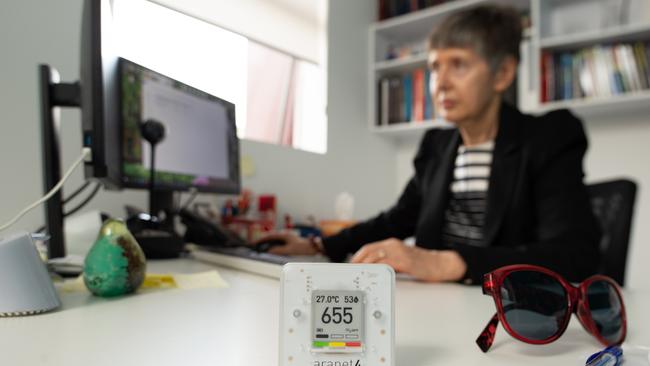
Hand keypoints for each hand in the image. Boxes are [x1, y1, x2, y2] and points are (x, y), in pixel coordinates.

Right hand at [253, 231, 317, 255]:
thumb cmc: (302, 247)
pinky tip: (271, 249)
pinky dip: (273, 245)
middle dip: (263, 240)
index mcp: (284, 235)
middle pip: (271, 237)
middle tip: (255, 245)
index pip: (270, 236)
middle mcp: (285, 235)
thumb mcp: (289, 250)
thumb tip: (268, 251)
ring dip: (268, 243)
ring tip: (261, 247)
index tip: (255, 242)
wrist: (313, 247)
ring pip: (274, 239)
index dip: (261, 239)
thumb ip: (278, 250)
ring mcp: (287, 238)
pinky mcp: (289, 241)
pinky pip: (278, 242)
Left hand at [350, 238, 465, 281]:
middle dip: (357, 260)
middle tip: (350, 271)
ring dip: (364, 265)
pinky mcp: (405, 261)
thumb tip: (372, 271)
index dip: (358, 256)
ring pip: (375, 255)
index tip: (351, 265)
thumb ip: (388, 263)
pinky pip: (387, 263)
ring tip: (358, 273)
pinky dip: (377, 268)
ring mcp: (399, 252)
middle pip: (369, 250)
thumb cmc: (421, 264)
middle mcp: (394, 245)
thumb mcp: (400, 260)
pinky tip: (372, 275)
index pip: (369, 248)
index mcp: (391, 244)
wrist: (440, 264)